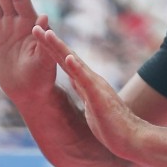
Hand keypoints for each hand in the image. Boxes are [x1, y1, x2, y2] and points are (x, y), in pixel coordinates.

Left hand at [32, 25, 146, 159]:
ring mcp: (95, 87)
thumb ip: (85, 94)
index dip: (52, 50)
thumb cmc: (114, 127)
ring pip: (74, 63)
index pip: (66, 63)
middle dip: (50, 42)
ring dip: (60, 48)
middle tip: (34, 27)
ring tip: (47, 33)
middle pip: (67, 57)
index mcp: (87, 85)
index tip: (39, 37)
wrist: (132, 138)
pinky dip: (77, 68)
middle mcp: (91, 81)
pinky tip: (68, 57)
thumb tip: (76, 84)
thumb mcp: (93, 107)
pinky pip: (86, 81)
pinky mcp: (99, 97)